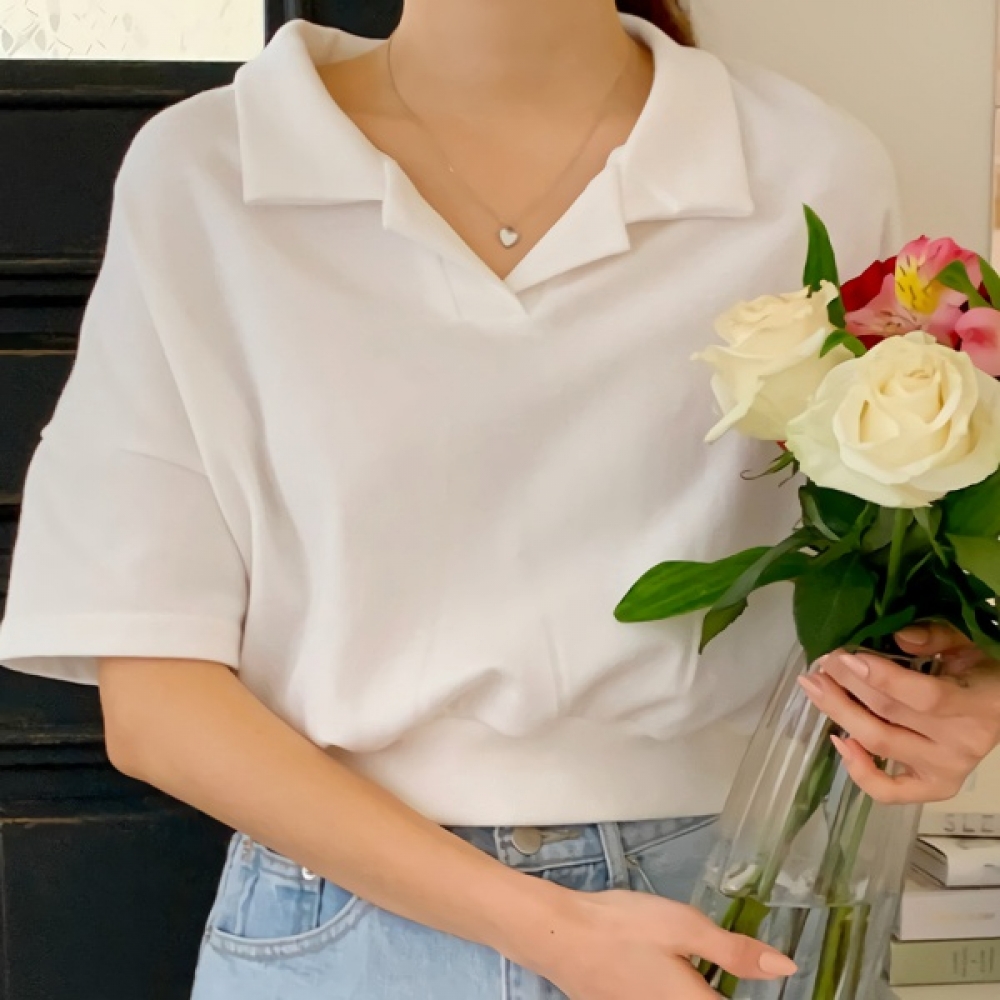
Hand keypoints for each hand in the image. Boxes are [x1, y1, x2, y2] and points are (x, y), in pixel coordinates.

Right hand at [526, 888, 796, 998]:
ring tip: (685, 960)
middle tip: (720, 960)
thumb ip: (735, 952)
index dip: (752, 988)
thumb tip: (787, 967)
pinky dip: (669, 986)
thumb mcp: (684, 928)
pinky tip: (657, 965)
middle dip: (716, 983)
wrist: (560, 936)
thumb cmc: (625, 929)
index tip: (749, 973)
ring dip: (693, 985)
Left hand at [799, 624, 999, 804]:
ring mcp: (947, 770)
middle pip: (890, 715)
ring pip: (879, 743)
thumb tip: (899, 636)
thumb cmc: (982, 672)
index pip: (925, 697)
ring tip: (815, 687)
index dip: (882, 677)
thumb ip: (937, 637)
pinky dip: (858, 771)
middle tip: (822, 662)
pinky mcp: (934, 787)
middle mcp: (962, 743)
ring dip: (840, 713)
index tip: (845, 657)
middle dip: (846, 685)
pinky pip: (889, 791)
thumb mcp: (967, 645)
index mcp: (978, 705)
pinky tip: (838, 740)